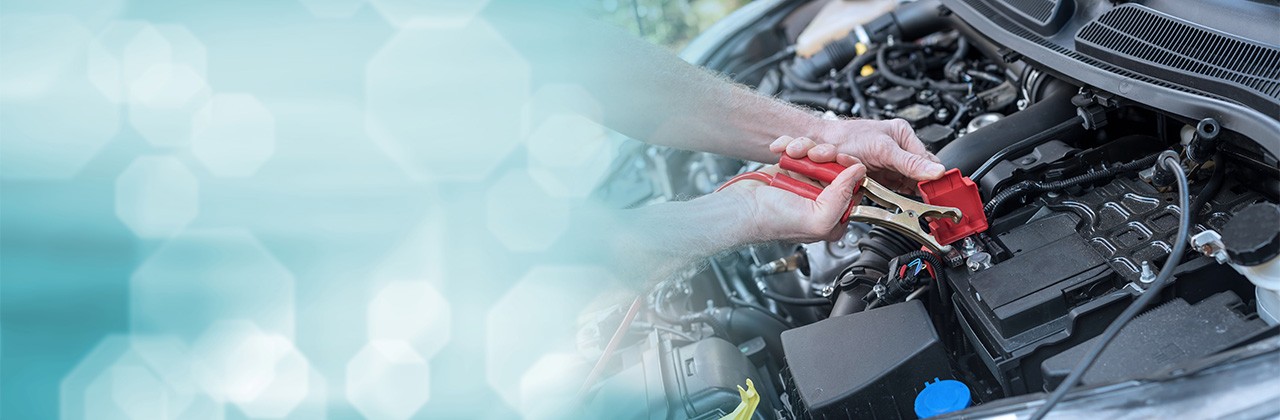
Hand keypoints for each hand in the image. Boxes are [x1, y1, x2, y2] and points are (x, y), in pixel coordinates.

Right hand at [720, 160, 865, 242]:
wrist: (741, 208)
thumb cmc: (772, 222)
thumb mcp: (818, 219)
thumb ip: (843, 198)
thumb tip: (858, 173)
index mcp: (834, 217)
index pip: (855, 188)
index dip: (850, 171)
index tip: (842, 163)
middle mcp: (822, 200)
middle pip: (839, 166)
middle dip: (827, 156)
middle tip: (816, 157)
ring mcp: (806, 183)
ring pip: (819, 154)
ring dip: (807, 148)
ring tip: (794, 154)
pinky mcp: (790, 169)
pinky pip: (799, 149)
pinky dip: (790, 145)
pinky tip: (782, 151)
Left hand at [772, 119, 944, 192]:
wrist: (822, 144)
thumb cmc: (848, 137)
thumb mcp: (884, 150)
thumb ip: (910, 162)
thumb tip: (935, 172)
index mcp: (904, 135)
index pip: (928, 161)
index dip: (931, 178)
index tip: (931, 193)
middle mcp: (898, 148)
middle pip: (918, 174)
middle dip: (913, 185)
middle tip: (910, 194)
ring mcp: (888, 163)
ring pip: (905, 184)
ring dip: (899, 190)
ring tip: (891, 189)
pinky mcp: (878, 175)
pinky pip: (891, 189)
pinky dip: (889, 193)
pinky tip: (885, 192)